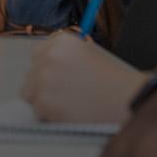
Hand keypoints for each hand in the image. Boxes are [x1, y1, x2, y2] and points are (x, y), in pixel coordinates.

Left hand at [20, 30, 143, 123]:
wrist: (126, 100)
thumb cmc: (113, 81)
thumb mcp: (90, 54)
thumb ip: (65, 55)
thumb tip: (45, 63)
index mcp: (62, 41)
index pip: (38, 52)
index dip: (47, 66)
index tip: (56, 76)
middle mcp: (49, 56)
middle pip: (31, 73)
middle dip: (43, 84)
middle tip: (64, 93)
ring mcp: (44, 78)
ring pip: (30, 93)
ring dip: (44, 100)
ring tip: (70, 104)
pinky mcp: (44, 101)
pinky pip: (37, 111)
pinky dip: (50, 115)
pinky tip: (70, 112)